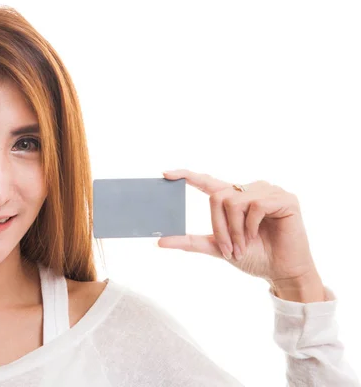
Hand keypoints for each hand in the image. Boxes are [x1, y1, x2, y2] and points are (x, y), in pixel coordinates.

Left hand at [157, 169, 321, 290]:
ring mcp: (269, 191)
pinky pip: (256, 205)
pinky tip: (259, 235)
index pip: (208, 182)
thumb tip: (160, 241)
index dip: (188, 176)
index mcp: (235, 198)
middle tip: (228, 249)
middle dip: (219, 227)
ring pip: (234, 201)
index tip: (166, 173)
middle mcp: (250, 190)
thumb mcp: (217, 248)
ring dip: (236, 229)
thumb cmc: (253, 257)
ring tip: (245, 245)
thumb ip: (191, 242)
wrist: (281, 272)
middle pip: (218, 197)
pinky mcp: (284, 198)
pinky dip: (252, 225)